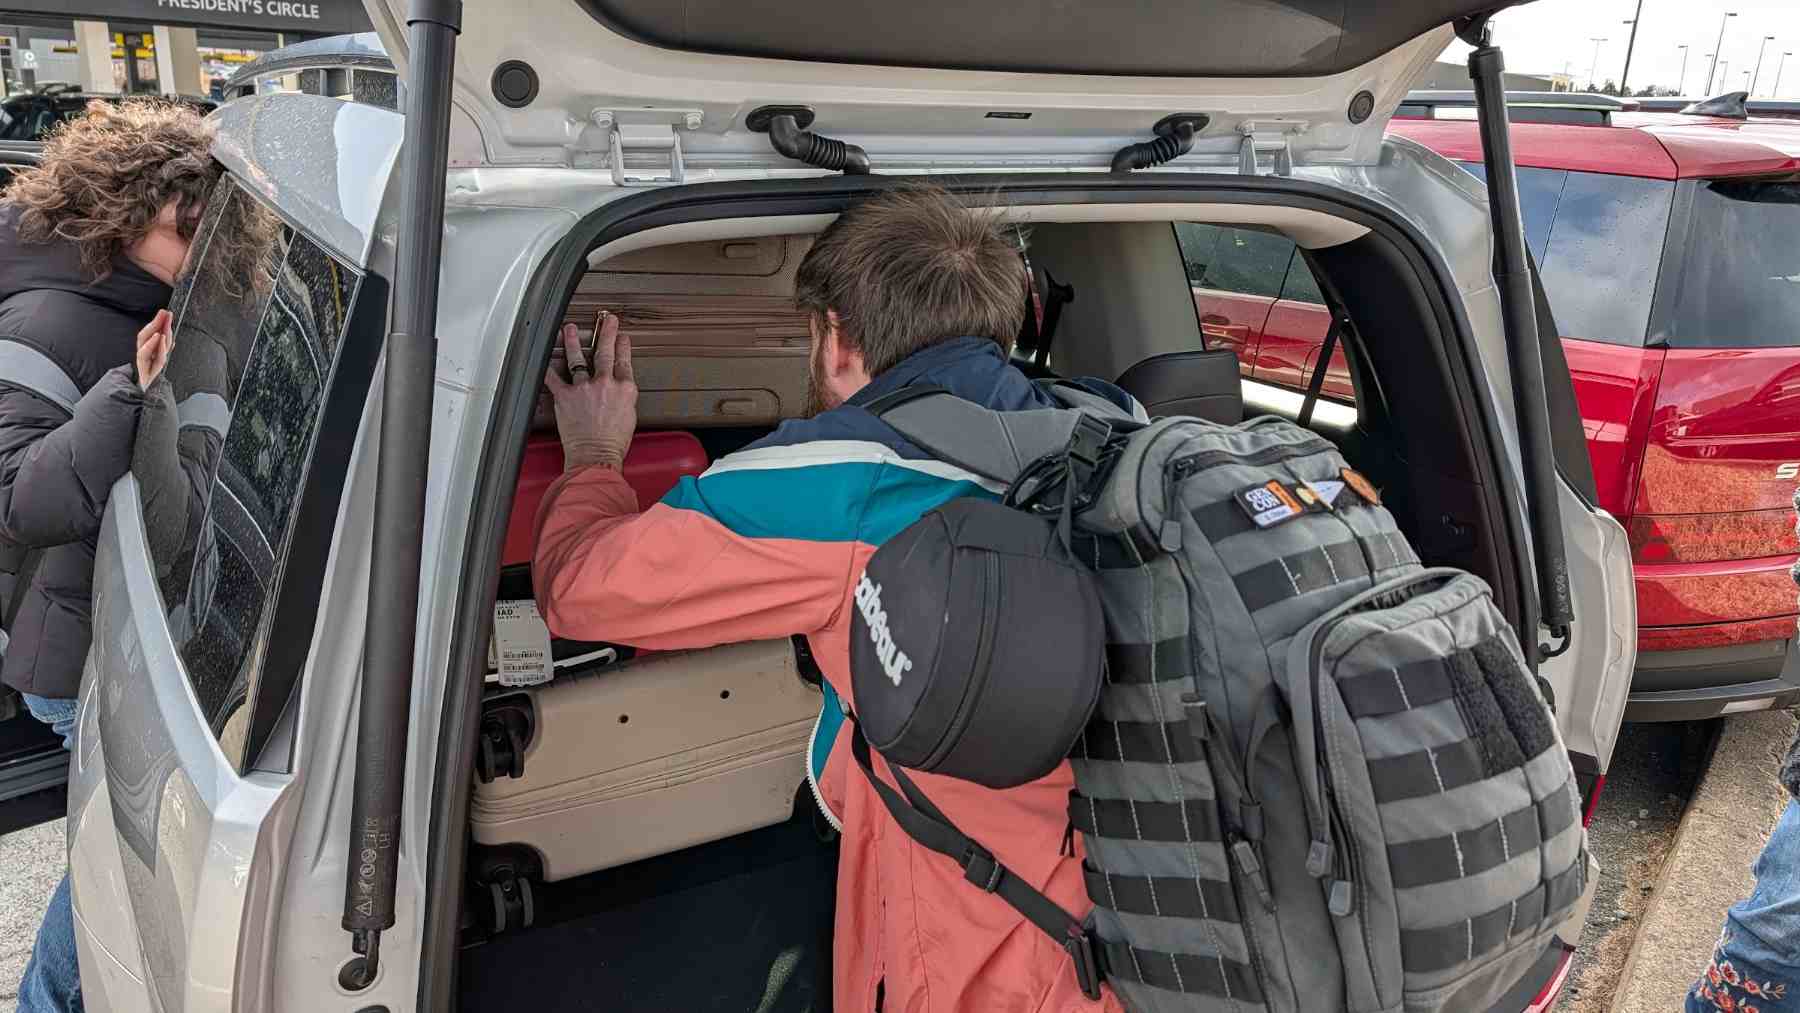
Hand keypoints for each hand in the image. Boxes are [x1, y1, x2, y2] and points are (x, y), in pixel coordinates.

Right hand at [136, 309, 172, 389]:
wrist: (147, 396)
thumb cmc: (152, 379)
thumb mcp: (161, 360)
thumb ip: (164, 347)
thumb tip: (168, 333)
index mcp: (147, 352)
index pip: (150, 334)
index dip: (157, 322)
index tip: (165, 312)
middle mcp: (142, 355)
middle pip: (145, 336)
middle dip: (155, 323)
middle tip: (164, 313)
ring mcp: (141, 363)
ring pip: (145, 344)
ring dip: (154, 332)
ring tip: (162, 323)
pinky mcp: (142, 370)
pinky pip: (146, 356)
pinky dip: (153, 346)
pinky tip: (158, 338)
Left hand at [545, 311, 636, 470]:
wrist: (596, 455)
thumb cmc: (613, 443)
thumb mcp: (629, 416)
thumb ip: (623, 398)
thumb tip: (618, 391)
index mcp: (625, 389)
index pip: (625, 362)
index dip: (623, 347)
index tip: (623, 338)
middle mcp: (605, 384)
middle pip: (606, 352)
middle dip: (607, 333)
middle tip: (609, 320)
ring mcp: (584, 388)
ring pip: (578, 358)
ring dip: (574, 341)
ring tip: (571, 328)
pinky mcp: (565, 396)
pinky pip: (553, 378)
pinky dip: (547, 369)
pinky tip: (543, 359)